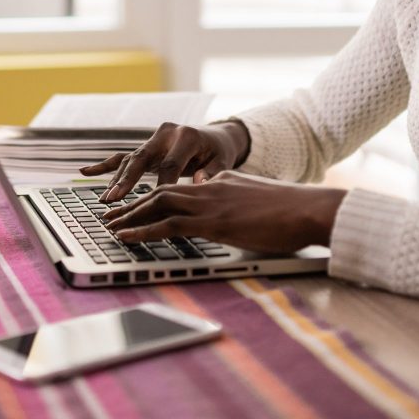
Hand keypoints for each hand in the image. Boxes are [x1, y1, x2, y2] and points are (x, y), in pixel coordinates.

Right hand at [79, 120, 249, 202]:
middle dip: (127, 180)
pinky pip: (122, 156)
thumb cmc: (219, 153)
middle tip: (114, 198)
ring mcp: (152, 139)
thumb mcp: (223, 161)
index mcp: (186, 137)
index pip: (171, 164)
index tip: (154, 206)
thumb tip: (200, 183)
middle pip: (142, 158)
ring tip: (106, 200)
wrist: (215, 136)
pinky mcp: (146, 146)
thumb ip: (212, 173)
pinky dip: (104, 165)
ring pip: (130, 159)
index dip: (163, 186)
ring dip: (116, 180)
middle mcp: (165, 134)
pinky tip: (85, 172)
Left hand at [101, 171, 345, 253]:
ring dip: (129, 216)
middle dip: (132, 204)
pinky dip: (141, 230)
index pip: (181, 189)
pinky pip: (167, 224)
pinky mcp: (212, 222)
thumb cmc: (293, 212)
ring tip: (109, 226)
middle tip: (111, 214)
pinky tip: (126, 237)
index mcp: (222, 181)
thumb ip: (240, 207)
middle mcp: (210, 187)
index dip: (155, 198)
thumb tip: (233, 219)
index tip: (139, 208)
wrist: (309, 208)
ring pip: (157, 204)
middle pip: (161, 192)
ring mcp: (210, 203)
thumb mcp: (259, 204)